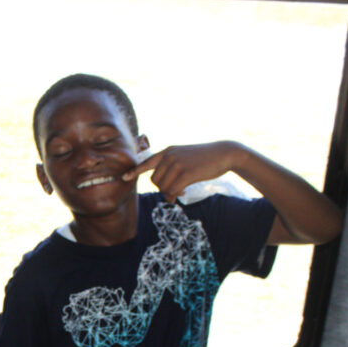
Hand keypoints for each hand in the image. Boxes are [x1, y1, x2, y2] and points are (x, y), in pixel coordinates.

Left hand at [123, 141, 244, 202]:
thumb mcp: (184, 157)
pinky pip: (173, 190)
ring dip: (170, 194)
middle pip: (155, 181)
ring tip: (181, 191)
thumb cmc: (204, 158)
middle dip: (163, 189)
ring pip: (163, 187)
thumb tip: (164, 189)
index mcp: (168, 151)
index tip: (123, 178)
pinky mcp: (186, 172)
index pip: (146, 162)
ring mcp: (178, 163)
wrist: (224, 153)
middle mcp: (169, 156)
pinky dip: (176, 195)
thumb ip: (172, 167)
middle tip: (175, 191)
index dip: (135, 171)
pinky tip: (184, 192)